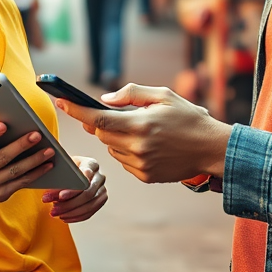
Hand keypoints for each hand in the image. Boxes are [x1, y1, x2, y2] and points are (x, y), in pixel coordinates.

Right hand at [0, 123, 54, 217]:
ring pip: (16, 171)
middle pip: (3, 158)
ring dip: (34, 160)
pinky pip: (21, 182)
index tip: (3, 124)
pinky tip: (48, 164)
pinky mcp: (1, 194)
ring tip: (49, 150)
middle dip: (21, 146)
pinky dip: (36, 173)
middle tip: (36, 134)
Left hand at [42, 156, 106, 222]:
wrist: (71, 171)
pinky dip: (76, 217)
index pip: (85, 178)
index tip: (60, 196)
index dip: (73, 189)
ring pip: (89, 206)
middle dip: (69, 204)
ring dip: (71, 213)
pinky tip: (64, 217)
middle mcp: (99, 177)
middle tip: (54, 209)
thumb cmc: (66, 168)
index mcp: (91, 164)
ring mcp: (101, 190)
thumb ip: (57, 180)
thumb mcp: (61, 168)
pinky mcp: (99, 201)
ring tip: (56, 214)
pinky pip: (89, 213)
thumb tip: (49, 195)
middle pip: (88, 194)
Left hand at [54, 84, 231, 183]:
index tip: (60, 100)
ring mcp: (140, 164)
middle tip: (109, 114)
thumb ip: (131, 94)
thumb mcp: (163, 96)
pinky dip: (127, 151)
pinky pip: (124, 161)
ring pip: (112, 149)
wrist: (211, 149)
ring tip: (139, 130)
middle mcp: (137, 147)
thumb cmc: (188, 118)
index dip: (76, 110)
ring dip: (116, 138)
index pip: (97, 118)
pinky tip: (147, 145)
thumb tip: (105, 100)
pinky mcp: (145, 177)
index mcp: (140, 124)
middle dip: (100, 123)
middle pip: (101, 135)